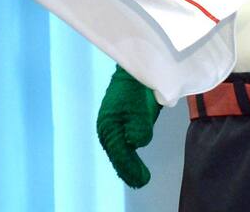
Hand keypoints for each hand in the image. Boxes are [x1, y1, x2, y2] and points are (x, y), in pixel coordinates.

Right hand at [96, 65, 161, 188]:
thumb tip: (135, 143)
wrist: (137, 68)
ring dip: (128, 163)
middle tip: (142, 181)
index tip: (142, 180)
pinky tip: (133, 159)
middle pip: (117, 154)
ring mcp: (113, 123)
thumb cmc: (137, 88)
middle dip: (128, 169)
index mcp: (108, 125)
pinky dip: (128, 154)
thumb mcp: (140, 109)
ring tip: (139, 176)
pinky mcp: (120, 120)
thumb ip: (138, 128)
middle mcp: (107, 127)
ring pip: (119, 150)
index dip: (130, 168)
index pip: (120, 153)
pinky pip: (122, 143)